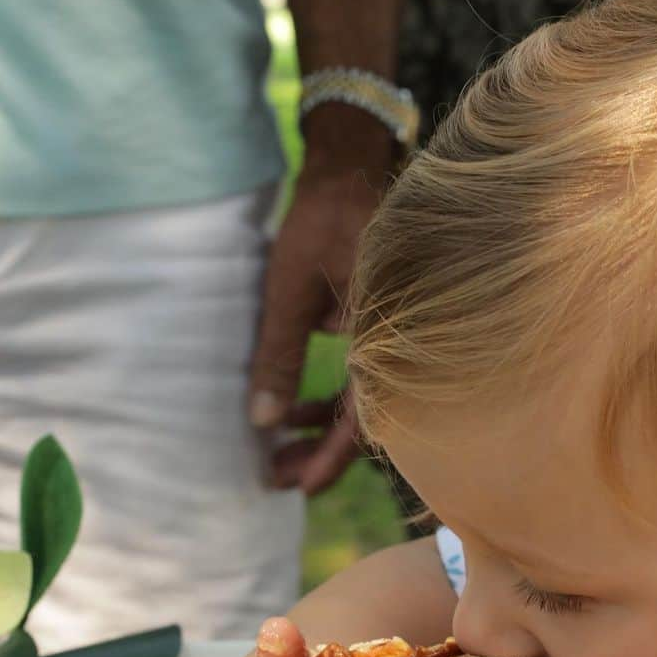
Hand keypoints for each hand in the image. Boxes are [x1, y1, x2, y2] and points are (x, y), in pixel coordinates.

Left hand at [247, 165, 381, 495]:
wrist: (352, 169)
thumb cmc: (323, 221)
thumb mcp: (289, 289)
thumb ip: (278, 356)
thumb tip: (263, 421)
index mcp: (381, 342)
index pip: (360, 422)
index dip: (328, 460)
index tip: (297, 487)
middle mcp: (394, 349)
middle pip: (361, 423)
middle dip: (316, 454)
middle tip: (274, 478)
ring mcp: (388, 342)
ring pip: (357, 405)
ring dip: (318, 430)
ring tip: (277, 450)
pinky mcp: (377, 332)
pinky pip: (358, 382)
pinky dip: (327, 401)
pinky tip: (296, 411)